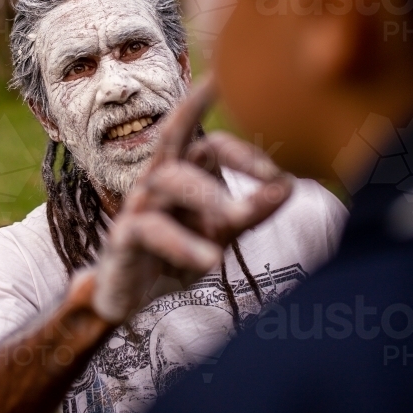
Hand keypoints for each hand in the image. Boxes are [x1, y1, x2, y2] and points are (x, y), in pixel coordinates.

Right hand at [91, 74, 292, 323]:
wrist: (127, 296)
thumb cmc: (174, 253)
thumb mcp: (220, 232)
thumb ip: (252, 210)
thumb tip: (289, 184)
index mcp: (182, 172)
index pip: (212, 145)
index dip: (244, 154)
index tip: (277, 176)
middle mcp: (156, 179)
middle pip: (173, 135)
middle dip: (197, 116)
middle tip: (249, 149)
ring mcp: (137, 205)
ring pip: (167, 180)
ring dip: (208, 195)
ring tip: (242, 216)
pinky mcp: (122, 237)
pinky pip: (149, 229)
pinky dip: (181, 242)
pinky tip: (211, 259)